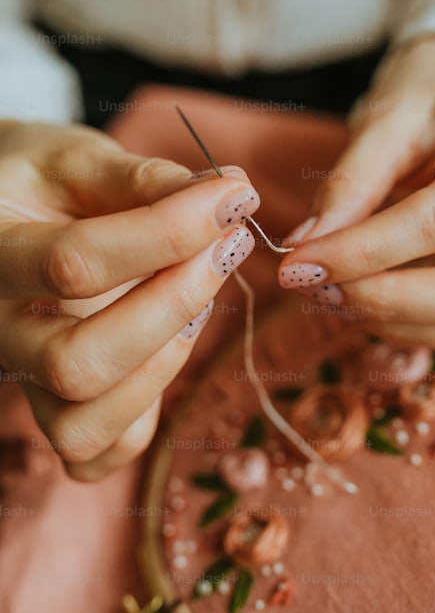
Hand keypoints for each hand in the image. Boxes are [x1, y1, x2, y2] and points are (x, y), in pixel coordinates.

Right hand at [0, 121, 257, 479]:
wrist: (2, 214)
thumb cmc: (38, 183)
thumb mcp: (73, 159)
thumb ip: (140, 179)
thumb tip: (227, 194)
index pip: (74, 265)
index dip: (168, 233)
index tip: (233, 198)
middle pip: (75, 365)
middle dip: (172, 308)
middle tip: (227, 247)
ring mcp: (22, 383)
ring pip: (82, 426)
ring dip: (163, 367)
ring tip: (200, 300)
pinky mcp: (53, 412)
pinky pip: (96, 453)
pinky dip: (144, 417)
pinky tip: (169, 346)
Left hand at [278, 37, 434, 349]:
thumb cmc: (429, 99)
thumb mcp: (385, 118)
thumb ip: (350, 183)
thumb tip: (307, 249)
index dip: (364, 252)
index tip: (299, 263)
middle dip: (392, 304)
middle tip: (319, 290)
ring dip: (400, 324)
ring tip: (335, 293)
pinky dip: (416, 329)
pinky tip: (370, 299)